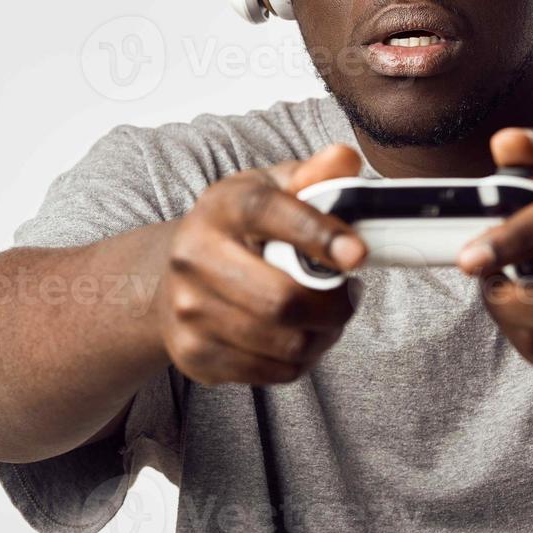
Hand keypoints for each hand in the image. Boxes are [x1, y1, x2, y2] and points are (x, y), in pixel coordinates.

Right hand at [156, 143, 366, 385]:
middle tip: (350, 296)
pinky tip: (300, 337)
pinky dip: (301, 361)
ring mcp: (188, 310)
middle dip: (334, 306)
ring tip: (329, 318)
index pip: (272, 215)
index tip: (358, 255)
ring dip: (323, 336)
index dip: (321, 236)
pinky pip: (272, 373)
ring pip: (283, 344)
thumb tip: (345, 159)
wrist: (174, 279)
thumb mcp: (273, 190)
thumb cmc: (240, 231)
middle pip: (281, 300)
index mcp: (222, 206)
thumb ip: (314, 175)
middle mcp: (194, 256)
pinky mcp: (193, 354)